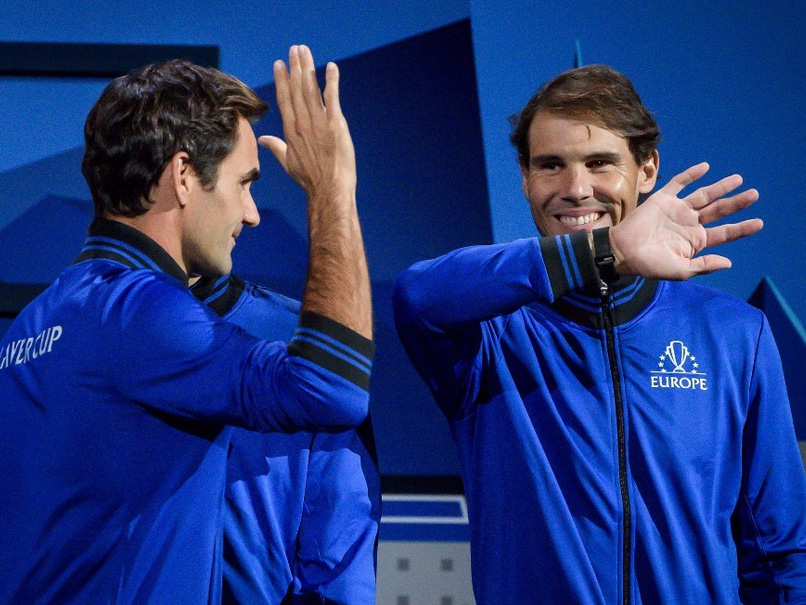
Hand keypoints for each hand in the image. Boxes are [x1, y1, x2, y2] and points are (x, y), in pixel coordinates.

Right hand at [259, 45, 355, 201]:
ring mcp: (319, 123)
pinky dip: (332, 82)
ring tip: (305, 51)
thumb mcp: (288, 162)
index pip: (285, 99)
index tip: (280, 64)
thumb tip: (262, 140)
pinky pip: (332, 98)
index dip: (282, 80)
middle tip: (295, 49)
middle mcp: (302, 123)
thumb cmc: (309, 179)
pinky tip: (331, 67)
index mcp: (291, 130)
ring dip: (308, 68)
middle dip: (295, 67)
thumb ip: (275, 147)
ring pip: (311, 90)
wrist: (328, 189)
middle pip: (297, 89)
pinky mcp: (335, 125)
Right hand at [609, 162, 761, 279]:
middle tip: (755, 195)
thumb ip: (704, 266)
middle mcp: (690, 223)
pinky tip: (705, 168)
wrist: (623, 251)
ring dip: (721, 187)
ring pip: (704, 195)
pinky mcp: (663, 200)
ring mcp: (677, 210)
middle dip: (736, 203)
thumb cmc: (650, 265)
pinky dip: (692, 175)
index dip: (741, 228)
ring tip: (738, 180)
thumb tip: (729, 262)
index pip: (724, 232)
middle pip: (719, 210)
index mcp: (696, 241)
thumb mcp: (680, 270)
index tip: (759, 223)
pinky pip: (679, 183)